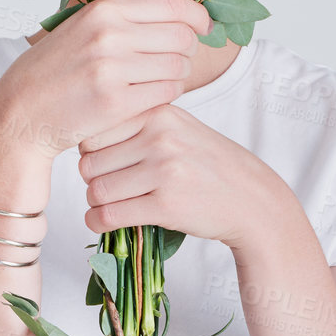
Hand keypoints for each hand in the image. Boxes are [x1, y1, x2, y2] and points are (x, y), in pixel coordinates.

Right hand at [0, 0, 211, 158]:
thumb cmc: (57, 69)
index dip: (197, 15)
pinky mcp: (116, 102)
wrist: (21, 111)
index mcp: (103, 9)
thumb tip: (182, 13)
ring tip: (164, 78)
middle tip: (179, 58)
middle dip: (190, 47)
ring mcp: (112, 69)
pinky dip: (170, 93)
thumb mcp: (84, 28)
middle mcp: (108, 34)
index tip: (204, 26)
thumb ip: (126, 17)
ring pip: (179, 65)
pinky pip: (167, 92)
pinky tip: (154, 95)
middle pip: (182, 35)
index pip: (171, 4)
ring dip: (181, 73)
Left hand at [77, 101, 288, 252]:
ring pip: (96, 189)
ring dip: (94, 203)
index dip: (91, 151)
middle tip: (105, 188)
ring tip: (106, 206)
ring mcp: (164, 171)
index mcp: (159, 114)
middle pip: (90, 161)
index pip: (96, 130)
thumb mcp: (180, 129)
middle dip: (91, 179)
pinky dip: (97, 222)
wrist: (251, 199)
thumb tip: (83, 138)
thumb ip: (140, 126)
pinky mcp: (166, 205)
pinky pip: (110, 214)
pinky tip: (102, 222)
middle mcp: (160, 138)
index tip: (101, 164)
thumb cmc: (209, 166)